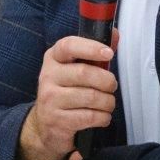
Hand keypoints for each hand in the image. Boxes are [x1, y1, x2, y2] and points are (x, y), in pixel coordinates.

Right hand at [17, 33, 118, 159]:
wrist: (45, 125)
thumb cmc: (67, 90)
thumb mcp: (76, 68)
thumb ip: (94, 53)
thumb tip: (115, 34)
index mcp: (53, 58)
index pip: (69, 46)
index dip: (91, 48)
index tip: (109, 53)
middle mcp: (48, 76)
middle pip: (84, 73)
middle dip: (107, 81)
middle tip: (112, 86)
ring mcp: (50, 99)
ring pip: (90, 97)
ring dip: (108, 102)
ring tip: (108, 103)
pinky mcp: (56, 120)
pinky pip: (89, 117)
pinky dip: (103, 117)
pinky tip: (102, 117)